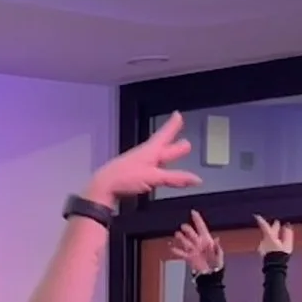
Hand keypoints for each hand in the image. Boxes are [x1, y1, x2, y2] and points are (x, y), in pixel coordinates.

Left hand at [84, 112, 199, 207]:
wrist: (103, 187)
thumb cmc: (127, 177)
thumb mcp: (154, 177)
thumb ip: (175, 178)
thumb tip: (197, 179)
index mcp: (151, 150)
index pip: (165, 134)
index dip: (172, 125)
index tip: (178, 114)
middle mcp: (145, 154)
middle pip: (162, 144)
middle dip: (173, 140)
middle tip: (183, 135)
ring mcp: (138, 163)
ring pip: (156, 155)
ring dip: (166, 152)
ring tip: (173, 150)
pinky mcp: (132, 173)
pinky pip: (150, 166)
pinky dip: (158, 165)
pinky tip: (157, 168)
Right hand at [169, 210, 222, 275]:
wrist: (210, 275)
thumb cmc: (216, 264)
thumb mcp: (219, 255)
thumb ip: (217, 247)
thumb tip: (216, 240)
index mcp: (207, 240)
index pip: (201, 226)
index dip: (197, 219)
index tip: (193, 212)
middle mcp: (198, 243)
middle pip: (191, 233)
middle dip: (187, 229)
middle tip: (183, 227)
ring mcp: (193, 249)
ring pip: (185, 241)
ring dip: (181, 237)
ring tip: (177, 235)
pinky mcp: (189, 257)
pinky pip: (181, 252)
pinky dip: (176, 250)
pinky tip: (172, 247)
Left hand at [254, 215, 292, 255]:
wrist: (275, 266)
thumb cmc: (281, 255)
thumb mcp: (287, 243)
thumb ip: (287, 234)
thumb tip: (287, 226)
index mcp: (269, 237)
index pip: (264, 226)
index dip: (261, 220)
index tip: (256, 215)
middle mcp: (264, 241)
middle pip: (268, 232)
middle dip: (273, 227)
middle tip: (277, 223)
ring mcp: (262, 247)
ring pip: (268, 238)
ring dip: (273, 235)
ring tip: (279, 233)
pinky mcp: (263, 252)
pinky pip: (267, 244)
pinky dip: (272, 241)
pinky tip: (276, 243)